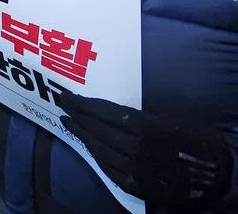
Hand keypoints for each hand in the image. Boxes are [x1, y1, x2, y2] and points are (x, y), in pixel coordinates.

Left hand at [58, 90, 233, 207]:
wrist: (220, 176)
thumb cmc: (198, 141)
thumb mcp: (171, 119)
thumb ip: (141, 115)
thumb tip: (110, 107)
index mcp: (148, 128)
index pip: (107, 113)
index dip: (86, 105)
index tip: (69, 96)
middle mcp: (138, 149)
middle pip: (99, 130)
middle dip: (79, 116)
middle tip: (63, 105)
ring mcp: (136, 170)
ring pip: (100, 150)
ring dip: (82, 135)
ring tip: (69, 122)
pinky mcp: (138, 187)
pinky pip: (109, 169)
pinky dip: (95, 156)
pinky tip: (87, 145)